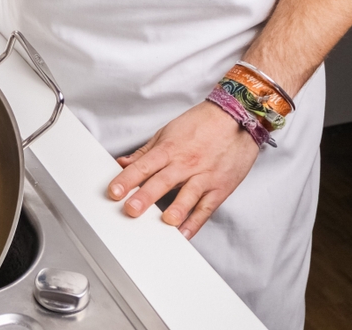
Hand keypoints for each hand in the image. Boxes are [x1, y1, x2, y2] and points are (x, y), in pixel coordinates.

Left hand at [107, 101, 259, 238]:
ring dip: (176, 210)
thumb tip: (122, 164)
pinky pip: (207, 208)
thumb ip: (144, 153)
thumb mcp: (167, 133)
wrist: (237, 118)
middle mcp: (185, 164)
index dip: (127, 179)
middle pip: (162, 182)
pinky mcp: (220, 188)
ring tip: (165, 222)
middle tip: (131, 209)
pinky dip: (196, 222)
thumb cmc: (201, 124)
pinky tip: (185, 234)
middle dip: (146, 196)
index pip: (143, 166)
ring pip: (188, 195)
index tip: (113, 191)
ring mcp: (204, 176)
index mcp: (168, 150)